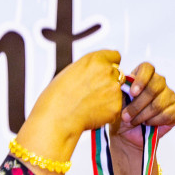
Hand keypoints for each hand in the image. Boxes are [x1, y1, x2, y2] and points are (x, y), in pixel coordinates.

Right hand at [17, 49, 126, 174]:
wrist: (57, 118)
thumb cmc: (57, 96)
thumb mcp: (72, 71)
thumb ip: (90, 69)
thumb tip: (98, 72)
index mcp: (96, 59)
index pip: (115, 56)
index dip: (109, 65)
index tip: (103, 73)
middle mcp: (108, 71)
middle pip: (117, 74)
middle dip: (109, 82)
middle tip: (92, 93)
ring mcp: (114, 89)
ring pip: (116, 92)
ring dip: (108, 98)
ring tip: (88, 105)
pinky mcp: (116, 107)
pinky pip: (115, 108)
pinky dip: (107, 113)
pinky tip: (92, 114)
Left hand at [111, 63, 174, 174]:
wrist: (127, 137)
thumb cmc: (120, 117)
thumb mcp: (117, 103)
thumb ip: (120, 90)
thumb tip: (121, 82)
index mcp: (143, 76)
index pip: (147, 68)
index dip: (141, 79)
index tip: (132, 92)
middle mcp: (159, 83)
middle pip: (155, 86)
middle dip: (138, 104)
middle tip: (126, 116)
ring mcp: (169, 96)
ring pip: (159, 102)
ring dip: (143, 115)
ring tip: (133, 122)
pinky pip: (167, 114)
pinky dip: (154, 121)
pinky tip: (146, 124)